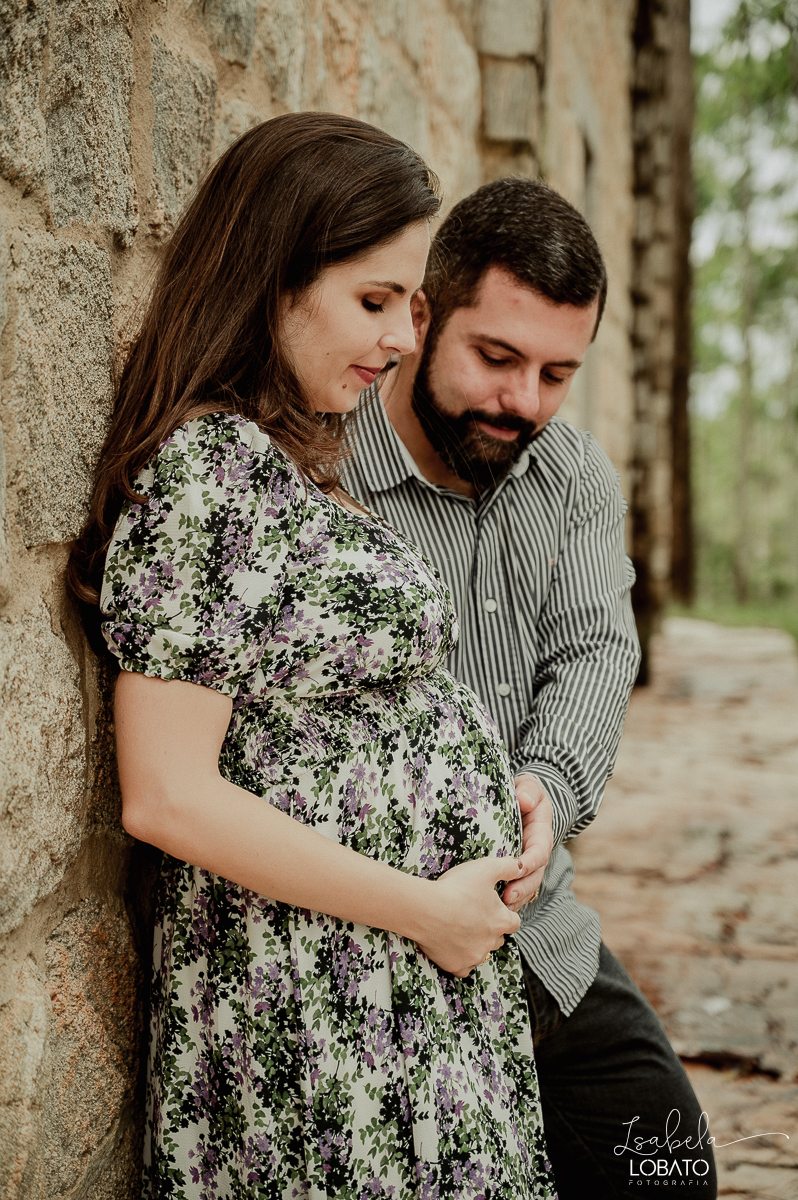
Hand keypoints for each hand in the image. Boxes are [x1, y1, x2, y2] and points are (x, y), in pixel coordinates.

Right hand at [414, 856, 524, 976]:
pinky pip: (464, 968)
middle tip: (473, 916)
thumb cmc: (456, 888)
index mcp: (502, 921)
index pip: (514, 922)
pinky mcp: (457, 966)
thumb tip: (521, 865)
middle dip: (490, 930)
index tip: (492, 908)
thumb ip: (508, 866)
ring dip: (475, 944)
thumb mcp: (485, 868)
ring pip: (482, 953)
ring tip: (460, 928)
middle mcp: (492, 942)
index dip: (504, 914)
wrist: (426, 909)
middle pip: (498, 938)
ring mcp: (474, 956)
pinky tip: (451, 946)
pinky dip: (460, 959)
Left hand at [502, 774, 553, 912]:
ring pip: (525, 886)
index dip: (531, 860)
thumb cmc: (526, 792)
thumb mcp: (530, 785)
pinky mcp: (515, 870)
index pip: (540, 851)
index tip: (519, 866)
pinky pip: (514, 887)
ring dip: (515, 898)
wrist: (524, 800)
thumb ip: (529, 790)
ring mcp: (527, 863)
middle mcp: (536, 853)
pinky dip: (506, 898)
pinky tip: (492, 907)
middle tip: (508, 898)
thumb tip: (524, 801)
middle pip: (534, 875)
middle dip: (523, 888)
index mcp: (541, 834)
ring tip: (499, 909)